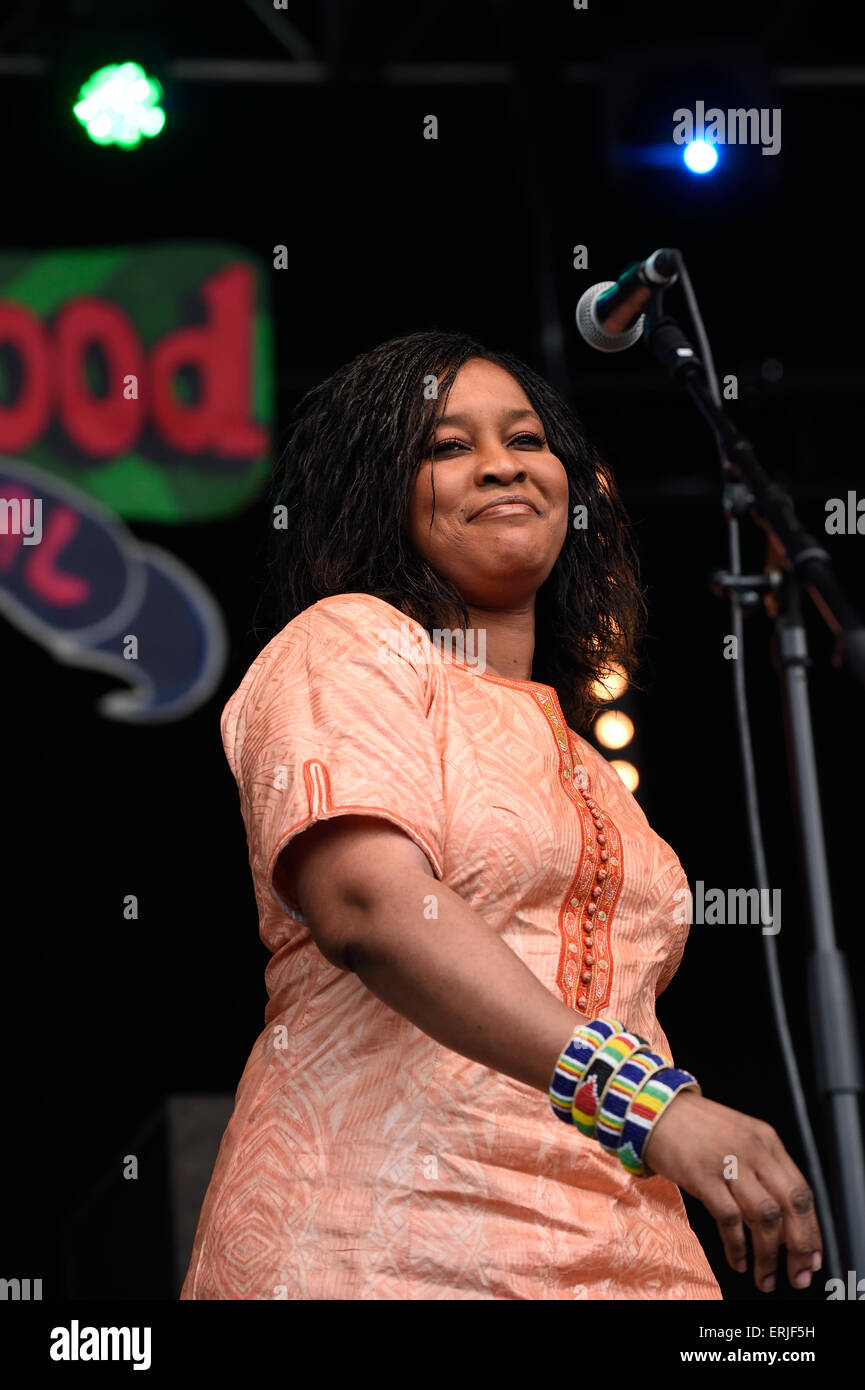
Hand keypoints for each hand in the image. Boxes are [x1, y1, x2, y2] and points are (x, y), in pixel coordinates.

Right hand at [641, 1090, 822, 1292]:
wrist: (654, 1109)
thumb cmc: (696, 1128)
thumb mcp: (740, 1138)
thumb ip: (762, 1170)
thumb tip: (781, 1221)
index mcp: (767, 1140)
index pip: (801, 1190)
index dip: (810, 1229)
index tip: (811, 1256)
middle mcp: (753, 1149)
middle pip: (791, 1204)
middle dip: (798, 1246)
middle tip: (798, 1274)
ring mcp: (728, 1161)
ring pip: (764, 1215)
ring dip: (768, 1254)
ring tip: (765, 1276)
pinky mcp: (702, 1174)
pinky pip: (729, 1218)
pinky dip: (736, 1245)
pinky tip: (737, 1260)